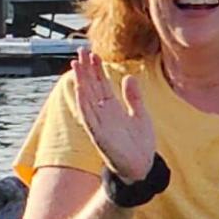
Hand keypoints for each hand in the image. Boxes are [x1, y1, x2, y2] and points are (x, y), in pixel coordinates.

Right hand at [71, 56, 156, 179]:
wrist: (142, 168)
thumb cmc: (140, 144)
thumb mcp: (140, 115)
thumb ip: (134, 97)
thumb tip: (128, 77)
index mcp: (112, 108)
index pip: (101, 84)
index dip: (96, 69)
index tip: (93, 53)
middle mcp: (103, 114)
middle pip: (92, 87)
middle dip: (86, 69)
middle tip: (80, 50)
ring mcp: (99, 124)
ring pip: (87, 98)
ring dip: (81, 81)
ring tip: (76, 64)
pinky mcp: (99, 136)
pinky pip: (89, 117)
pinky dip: (84, 103)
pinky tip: (80, 90)